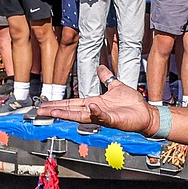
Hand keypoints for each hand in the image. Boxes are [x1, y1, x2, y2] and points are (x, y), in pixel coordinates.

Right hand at [37, 65, 158, 133]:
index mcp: (95, 103)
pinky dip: (97, 113)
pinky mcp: (114, 120)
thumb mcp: (116, 87)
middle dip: (56, 110)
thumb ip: (107, 78)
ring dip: (69, 114)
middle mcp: (96, 111)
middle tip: (41, 111)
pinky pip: (103, 116)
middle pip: (72, 110)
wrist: (146, 114)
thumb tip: (100, 68)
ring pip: (82, 115)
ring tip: (55, 112)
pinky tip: (90, 107)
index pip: (73, 103)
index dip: (59, 103)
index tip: (46, 104)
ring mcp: (104, 116)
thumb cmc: (132, 104)